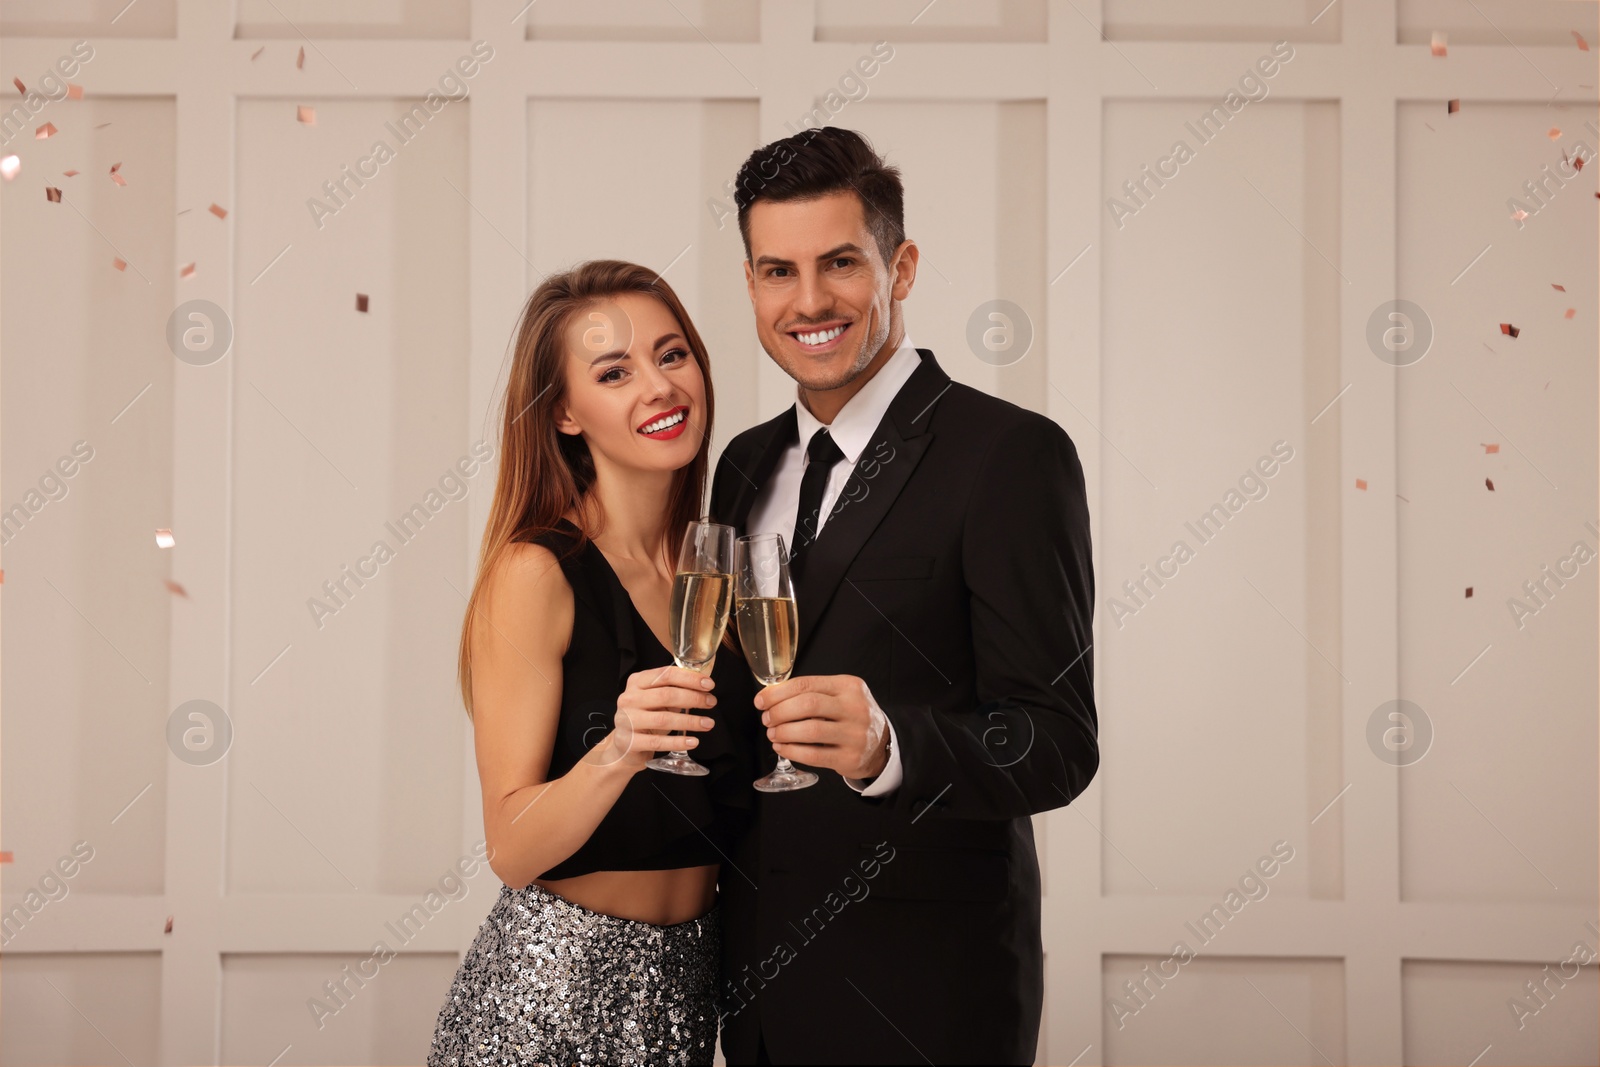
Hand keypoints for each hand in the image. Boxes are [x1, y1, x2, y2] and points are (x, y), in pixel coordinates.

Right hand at [590, 664, 717, 770]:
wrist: (623, 747)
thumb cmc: (645, 718)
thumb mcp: (657, 700)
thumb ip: (675, 691)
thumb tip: (703, 687)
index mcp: (637, 682)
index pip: (665, 674)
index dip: (689, 678)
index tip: (709, 684)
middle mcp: (629, 698)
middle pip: (666, 695)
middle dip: (693, 698)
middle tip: (711, 702)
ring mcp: (627, 720)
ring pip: (664, 719)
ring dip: (690, 721)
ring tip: (708, 723)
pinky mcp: (629, 742)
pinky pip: (658, 742)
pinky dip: (678, 742)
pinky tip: (693, 741)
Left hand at [756, 674, 889, 779]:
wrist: (881, 744)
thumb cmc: (851, 716)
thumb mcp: (841, 695)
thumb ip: (812, 693)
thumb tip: (771, 697)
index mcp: (849, 686)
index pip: (807, 684)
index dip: (778, 693)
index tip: (761, 701)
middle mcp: (855, 707)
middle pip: (807, 705)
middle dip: (779, 712)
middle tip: (767, 719)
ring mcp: (854, 734)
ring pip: (810, 731)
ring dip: (783, 732)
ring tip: (773, 734)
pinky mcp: (850, 758)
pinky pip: (813, 755)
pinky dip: (792, 751)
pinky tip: (782, 747)